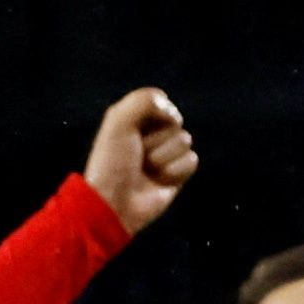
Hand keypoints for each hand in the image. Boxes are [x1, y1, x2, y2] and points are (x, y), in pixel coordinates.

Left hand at [81, 85, 198, 234]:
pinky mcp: (177, 174)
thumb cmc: (112, 163)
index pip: (162, 103)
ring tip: (146, 171)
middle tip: (137, 156)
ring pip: (185, 140)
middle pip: (175, 122)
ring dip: (163, 157)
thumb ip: (145, 99)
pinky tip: (159, 181)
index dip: (152, 116)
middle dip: (156, 140)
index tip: (132, 132)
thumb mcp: (118, 120)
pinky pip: (192, 160)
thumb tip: (174, 114)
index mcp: (135, 119)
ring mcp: (165, 155)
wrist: (114, 204)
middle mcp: (151, 135)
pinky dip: (175, 171)